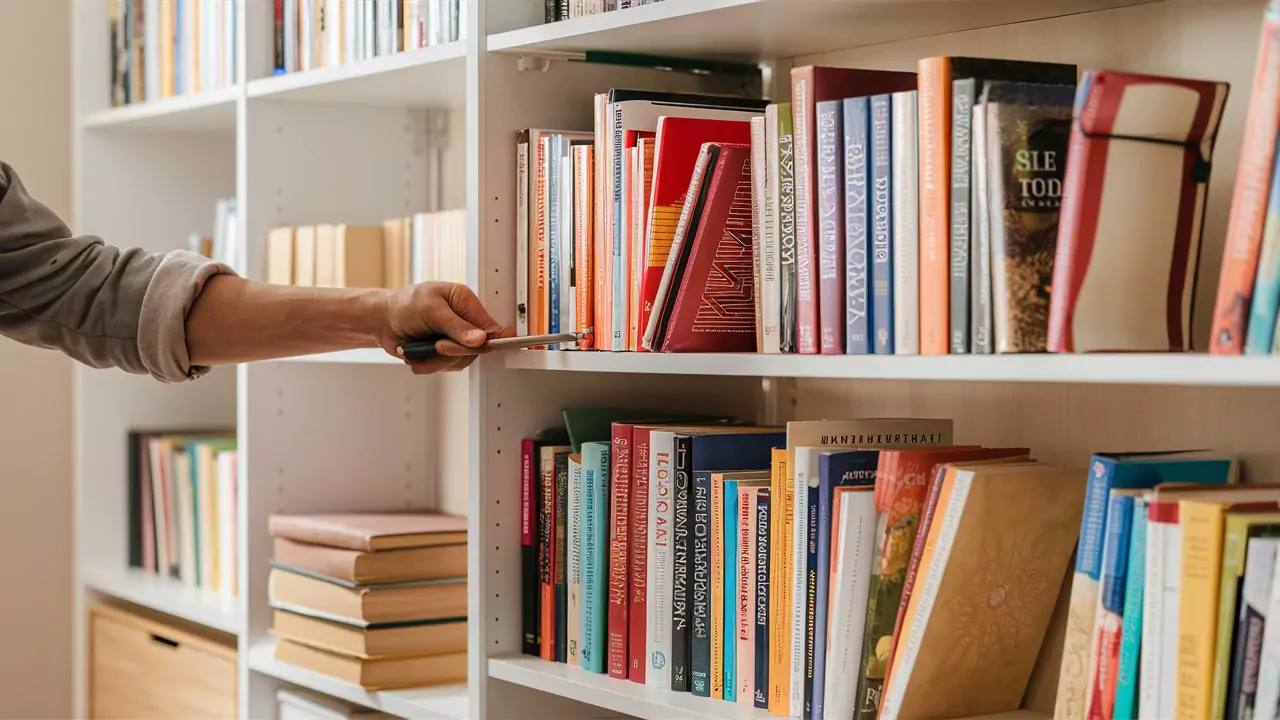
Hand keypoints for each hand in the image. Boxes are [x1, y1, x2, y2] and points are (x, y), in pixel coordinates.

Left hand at [380, 281, 512, 373]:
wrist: (382, 322)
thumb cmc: (404, 306)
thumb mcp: (431, 310)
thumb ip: (456, 326)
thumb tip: (480, 338)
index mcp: (464, 301)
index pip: (488, 325)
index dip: (489, 339)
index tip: (485, 348)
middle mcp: (464, 320)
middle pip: (476, 347)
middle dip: (452, 351)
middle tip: (437, 346)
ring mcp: (455, 338)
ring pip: (461, 360)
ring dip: (438, 360)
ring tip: (420, 350)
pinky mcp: (445, 352)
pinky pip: (447, 367)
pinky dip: (430, 365)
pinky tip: (418, 356)